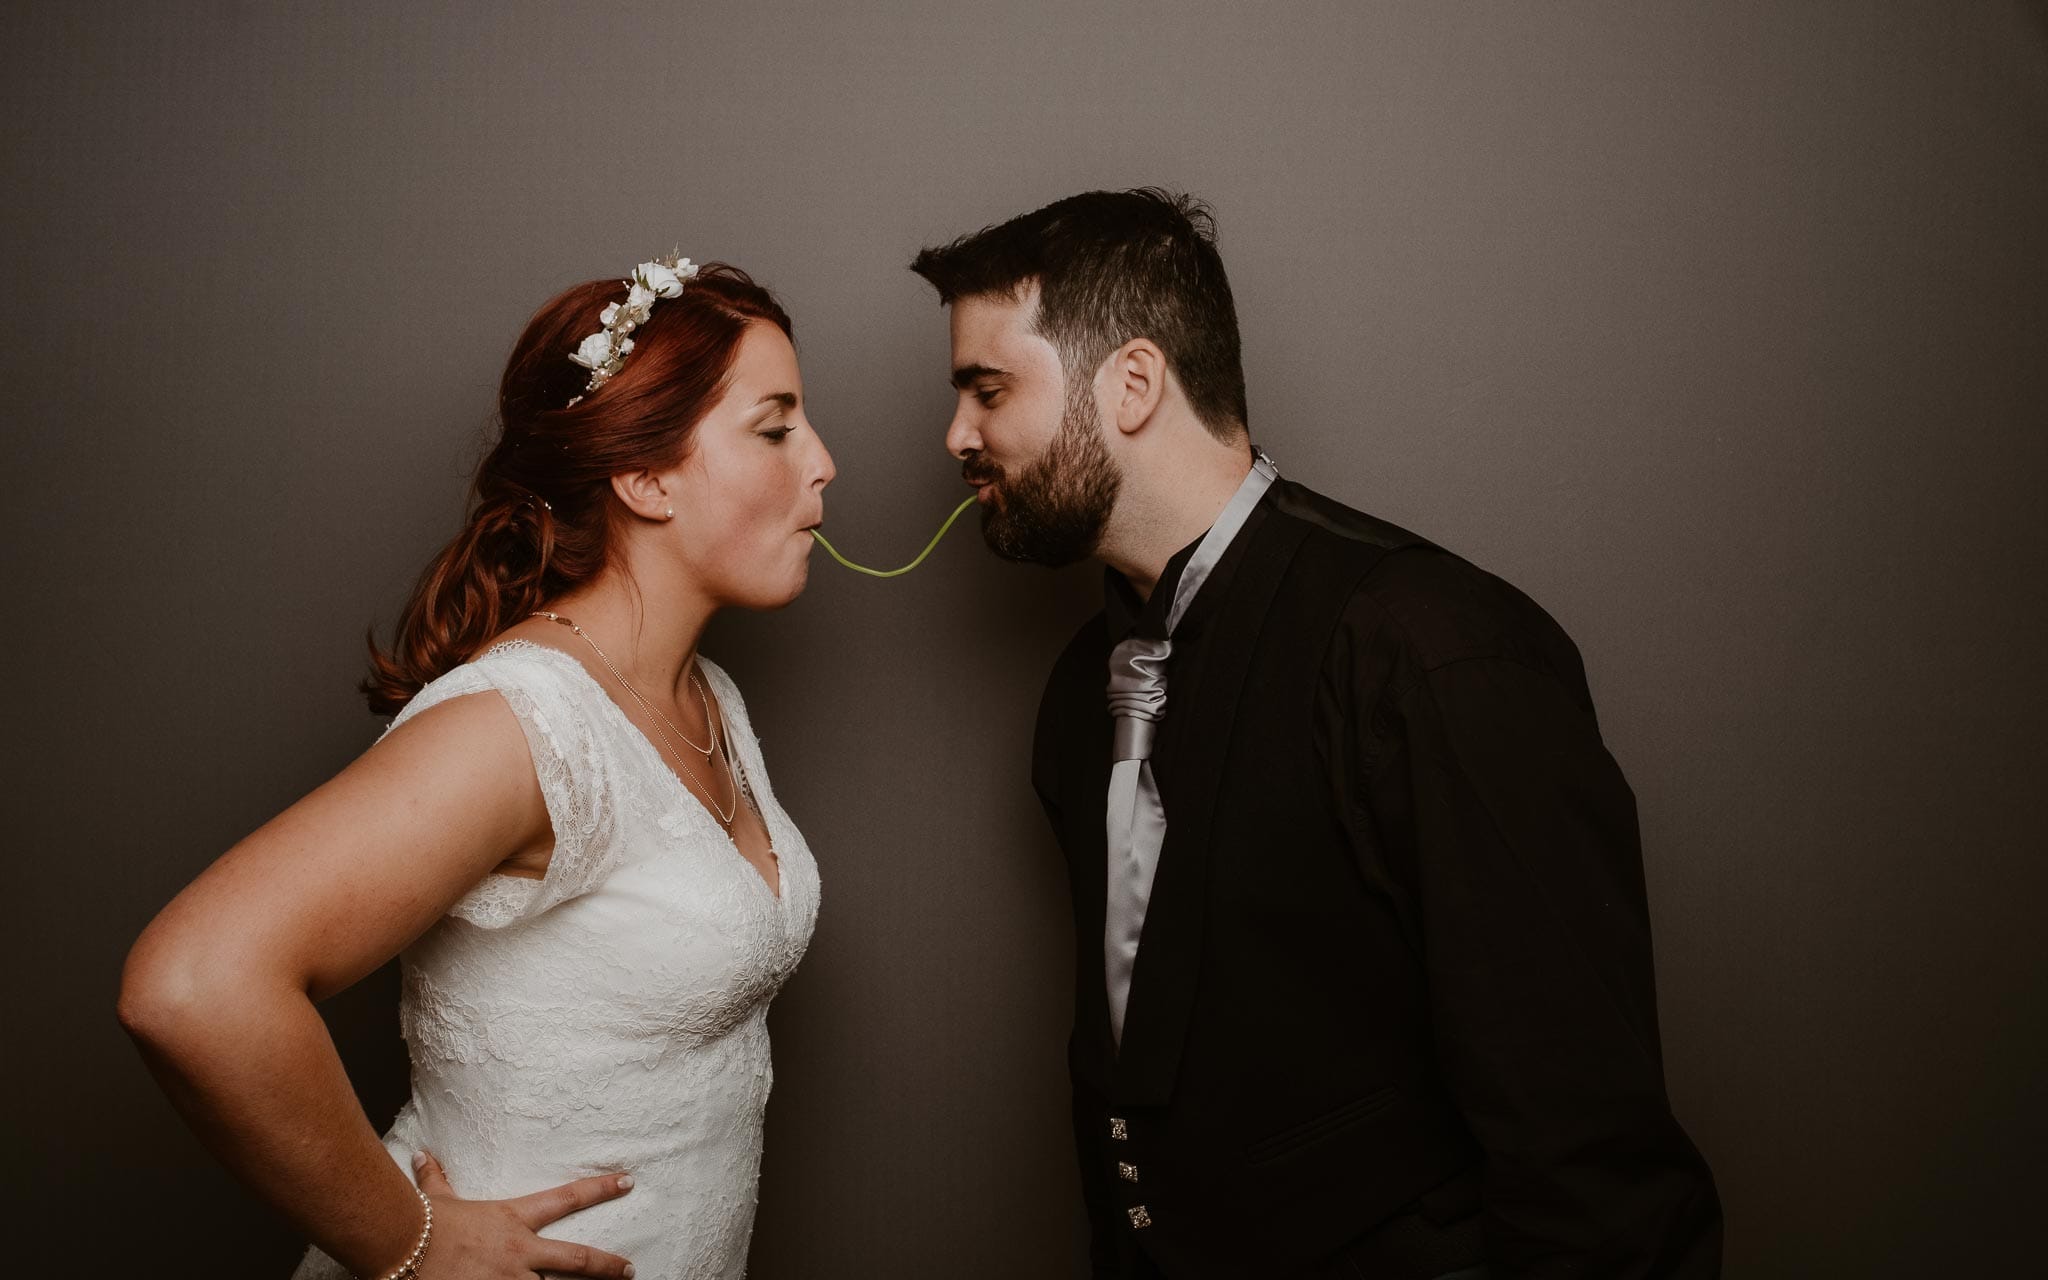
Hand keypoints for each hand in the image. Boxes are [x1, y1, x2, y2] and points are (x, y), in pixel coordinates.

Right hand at [410, 1149, 636, 1278]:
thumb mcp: (437, 1200)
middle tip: (629, 1270)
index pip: (567, 1198)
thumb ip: (437, 1180)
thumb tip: (424, 1157)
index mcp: (514, 1219)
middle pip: (578, 1259)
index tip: (627, 1182)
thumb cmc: (424, 1225)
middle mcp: (520, 1252)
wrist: (405, 1248)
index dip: (601, 1189)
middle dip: (608, 1266)